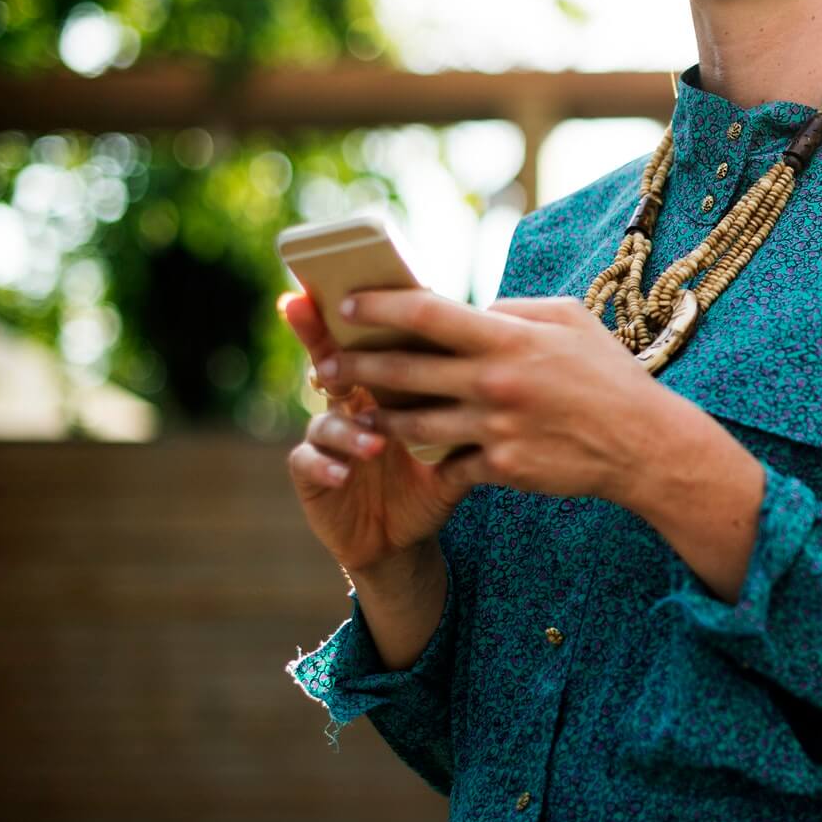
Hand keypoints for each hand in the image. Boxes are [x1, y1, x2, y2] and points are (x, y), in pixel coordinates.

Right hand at [278, 290, 473, 573]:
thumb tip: (513, 357)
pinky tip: (342, 473)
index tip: (349, 285)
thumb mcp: (458, 439)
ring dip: (347, 428)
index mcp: (384, 385)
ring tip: (375, 443)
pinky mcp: (312, 474)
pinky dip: (325, 464)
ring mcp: (326, 437)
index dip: (357, 313)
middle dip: (318, 339)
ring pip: (326, 418)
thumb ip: (473, 400)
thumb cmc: (434, 477)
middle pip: (329, 360)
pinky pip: (308, 462)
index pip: (370, 340)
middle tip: (320, 330)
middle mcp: (348, 402)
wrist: (405, 535)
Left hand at [327, 289, 678, 505]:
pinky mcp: (501, 468)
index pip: (426, 313)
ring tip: (357, 412)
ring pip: (412, 424)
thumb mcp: (569, 319)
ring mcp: (495, 428)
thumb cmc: (607, 373)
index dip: (379, 306)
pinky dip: (431, 456)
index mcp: (508, 338)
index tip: (347, 305)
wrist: (643, 444)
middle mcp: (494, 382)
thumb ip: (515, 310)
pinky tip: (413, 452)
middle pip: (402, 371)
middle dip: (354, 366)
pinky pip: (449, 462)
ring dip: (378, 417)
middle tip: (325, 365)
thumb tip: (473, 309)